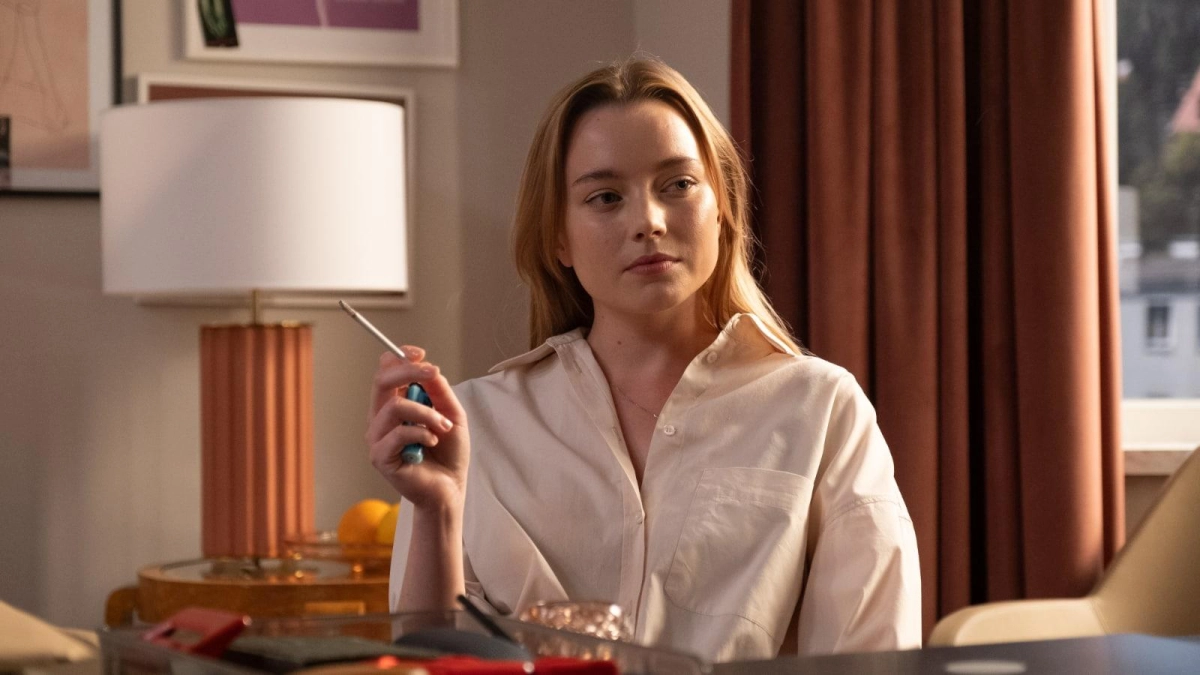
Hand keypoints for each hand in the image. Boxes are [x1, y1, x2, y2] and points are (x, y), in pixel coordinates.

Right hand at [366, 347, 469, 510]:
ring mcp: (378, 438)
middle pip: (381, 381)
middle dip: (409, 371)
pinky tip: (432, 444)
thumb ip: (439, 392)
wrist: (449, 489)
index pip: (385, 372)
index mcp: (393, 405)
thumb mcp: (451, 414)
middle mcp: (380, 419)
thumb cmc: (448, 454)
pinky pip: (398, 433)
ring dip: (426, 413)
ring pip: (394, 406)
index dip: (400, 358)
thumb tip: (429, 368)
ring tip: (444, 427)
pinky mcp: (380, 457)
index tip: (420, 354)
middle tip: (433, 373)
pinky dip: (422, 434)